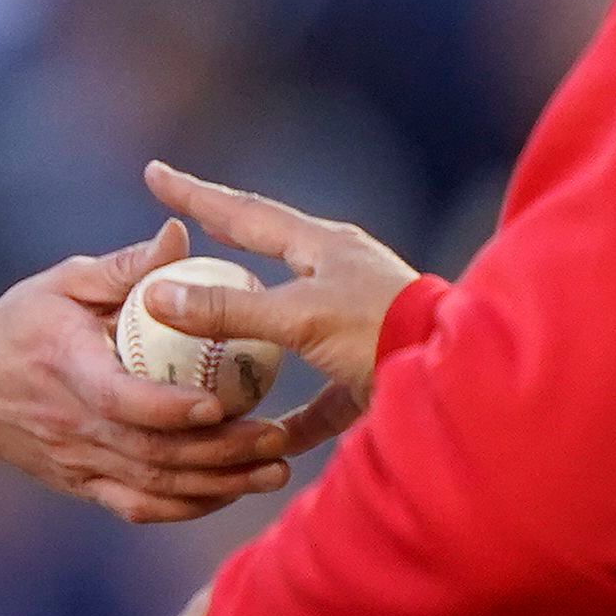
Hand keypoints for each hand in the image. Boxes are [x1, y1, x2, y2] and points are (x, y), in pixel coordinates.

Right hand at [0, 222, 313, 523]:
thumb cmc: (20, 325)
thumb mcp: (60, 284)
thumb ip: (123, 266)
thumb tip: (179, 235)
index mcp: (67, 369)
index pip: (121, 400)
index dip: (169, 408)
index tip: (217, 403)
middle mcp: (73, 427)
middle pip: (151, 453)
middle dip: (219, 452)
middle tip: (277, 436)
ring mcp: (78, 463)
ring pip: (154, 488)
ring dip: (217, 485)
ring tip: (274, 470)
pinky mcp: (84, 485)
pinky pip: (140, 507)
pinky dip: (187, 507)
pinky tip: (231, 491)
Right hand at [139, 161, 421, 450]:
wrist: (459, 377)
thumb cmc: (384, 331)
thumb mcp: (299, 317)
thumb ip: (229, 310)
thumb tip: (157, 297)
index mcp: (321, 247)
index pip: (243, 213)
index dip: (194, 195)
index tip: (156, 173)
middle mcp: (337, 277)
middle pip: (263, 261)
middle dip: (220, 253)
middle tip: (180, 241)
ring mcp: (355, 324)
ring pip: (286, 332)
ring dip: (248, 345)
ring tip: (210, 351)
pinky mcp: (370, 374)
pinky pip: (319, 399)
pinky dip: (292, 420)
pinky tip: (267, 442)